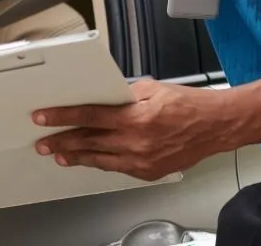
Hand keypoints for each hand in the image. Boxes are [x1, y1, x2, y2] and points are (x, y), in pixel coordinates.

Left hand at [31, 79, 235, 181]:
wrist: (216, 126)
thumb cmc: (189, 105)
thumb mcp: (152, 88)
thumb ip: (123, 94)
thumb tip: (101, 96)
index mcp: (135, 117)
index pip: (88, 117)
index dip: (62, 117)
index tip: (44, 118)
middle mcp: (136, 141)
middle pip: (89, 141)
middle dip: (62, 141)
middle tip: (44, 142)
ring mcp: (142, 160)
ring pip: (99, 159)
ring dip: (76, 156)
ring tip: (59, 155)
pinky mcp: (149, 172)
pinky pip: (117, 168)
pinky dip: (101, 163)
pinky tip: (89, 160)